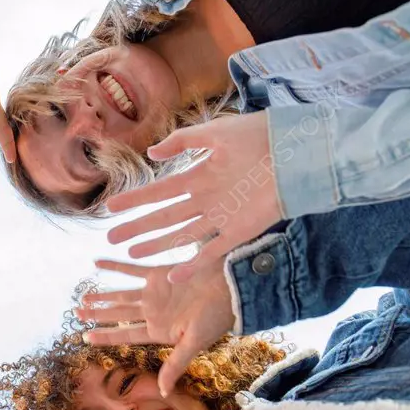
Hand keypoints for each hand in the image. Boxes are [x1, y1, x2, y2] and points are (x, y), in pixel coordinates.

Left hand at [76, 259, 233, 396]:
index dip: (105, 335)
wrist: (231, 286)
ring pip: (121, 294)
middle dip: (97, 315)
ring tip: (82, 296)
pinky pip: (131, 269)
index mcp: (159, 330)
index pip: (125, 334)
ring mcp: (154, 293)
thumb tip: (163, 391)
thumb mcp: (194, 343)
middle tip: (76, 313)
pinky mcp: (159, 273)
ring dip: (102, 295)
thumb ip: (175, 364)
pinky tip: (97, 262)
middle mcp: (153, 312)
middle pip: (118, 315)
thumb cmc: (217, 317)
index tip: (84, 337)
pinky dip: (114, 266)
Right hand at [105, 112, 282, 282]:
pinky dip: (192, 265)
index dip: (135, 199)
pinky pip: (211, 252)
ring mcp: (221, 217)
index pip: (159, 191)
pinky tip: (173, 276)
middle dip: (137, 227)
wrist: (297, 152)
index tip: (111, 207)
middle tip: (112, 238)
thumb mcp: (216, 132)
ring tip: (132, 254)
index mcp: (199, 176)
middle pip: (164, 217)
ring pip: (180, 235)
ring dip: (156, 245)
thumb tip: (151, 155)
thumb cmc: (259, 136)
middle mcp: (206, 199)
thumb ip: (183, 141)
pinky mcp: (239, 232)